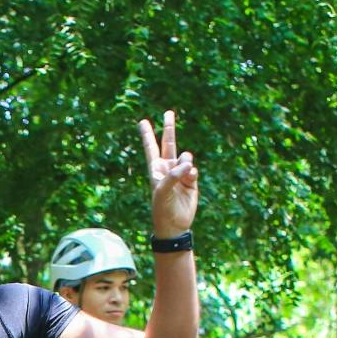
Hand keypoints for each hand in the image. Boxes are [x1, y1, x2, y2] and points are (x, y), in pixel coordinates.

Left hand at [139, 110, 198, 238]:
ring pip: (186, 156)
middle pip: (169, 143)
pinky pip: (193, 169)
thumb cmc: (162, 208)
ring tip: (184, 174)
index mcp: (156, 169)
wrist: (174, 224)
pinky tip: (189, 180)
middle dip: (169, 128)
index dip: (147, 135)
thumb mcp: (162, 191)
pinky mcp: (191, 180)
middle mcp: (168, 168)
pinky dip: (192, 173)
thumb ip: (173, 175)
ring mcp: (180, 173)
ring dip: (185, 162)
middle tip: (168, 112)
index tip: (142, 122)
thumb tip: (189, 164)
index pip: (151, 148)